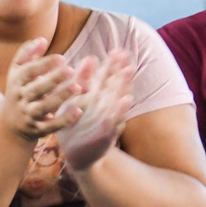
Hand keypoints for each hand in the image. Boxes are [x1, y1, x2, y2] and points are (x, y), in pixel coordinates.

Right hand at [0, 37, 82, 142]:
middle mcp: (22, 98)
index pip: (28, 72)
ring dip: (60, 97)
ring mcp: (29, 115)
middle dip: (53, 80)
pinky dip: (64, 120)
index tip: (62, 58)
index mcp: (17, 82)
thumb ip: (27, 55)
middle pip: (36, 89)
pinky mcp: (38, 129)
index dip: (43, 64)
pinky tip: (79, 111)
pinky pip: (51, 126)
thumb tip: (41, 39)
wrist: (9, 125)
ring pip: (44, 107)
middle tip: (71, 70)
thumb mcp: (17, 73)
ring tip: (78, 87)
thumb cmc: (19, 92)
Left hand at [61, 48, 134, 171]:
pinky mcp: (106, 135)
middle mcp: (107, 107)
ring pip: (118, 103)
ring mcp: (108, 121)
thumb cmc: (77, 124)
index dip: (114, 65)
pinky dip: (119, 112)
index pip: (108, 77)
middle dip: (122, 74)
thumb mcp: (77, 99)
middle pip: (116, 87)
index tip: (119, 51)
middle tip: (127, 60)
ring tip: (128, 75)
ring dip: (123, 89)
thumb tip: (91, 57)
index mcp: (99, 97)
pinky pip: (114, 122)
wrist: (77, 155)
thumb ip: (83, 79)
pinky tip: (125, 102)